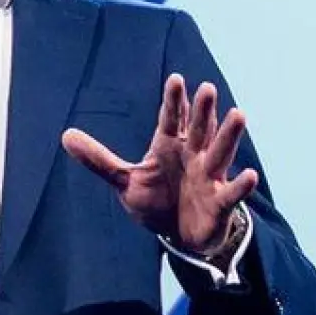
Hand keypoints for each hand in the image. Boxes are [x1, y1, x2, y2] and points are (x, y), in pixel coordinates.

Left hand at [61, 73, 258, 253]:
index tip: (176, 79)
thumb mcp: (124, 180)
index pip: (172, 118)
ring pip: (220, 152)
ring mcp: (209, 177)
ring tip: (239, 114)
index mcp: (170, 145)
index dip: (174, 101)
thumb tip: (66, 136)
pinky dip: (241, 185)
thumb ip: (99, 159)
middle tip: (207, 88)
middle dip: (203, 110)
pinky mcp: (220, 202)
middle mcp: (193, 155)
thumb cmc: (156, 200)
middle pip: (199, 129)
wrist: (178, 235)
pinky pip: (232, 193)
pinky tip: (250, 176)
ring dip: (229, 135)